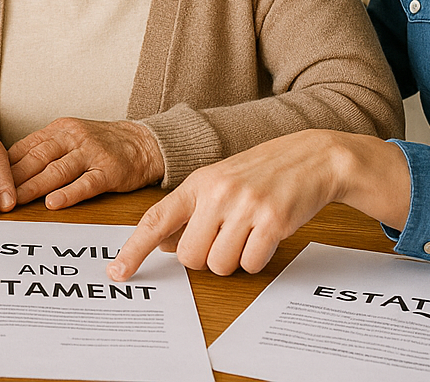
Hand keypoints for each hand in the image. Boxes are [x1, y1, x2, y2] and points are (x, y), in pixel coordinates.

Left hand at [9, 118, 163, 209]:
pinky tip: (52, 203)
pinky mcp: (109, 171)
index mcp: (58, 130)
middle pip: (36, 158)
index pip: (24, 147)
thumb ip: (43, 151)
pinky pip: (85, 183)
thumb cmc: (101, 144)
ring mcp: (91, 154)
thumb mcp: (69, 138)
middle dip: (11, 178)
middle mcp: (72, 138)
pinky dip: (68, 194)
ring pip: (56, 170)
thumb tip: (5, 170)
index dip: (2, 165)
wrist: (143, 142)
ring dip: (33, 187)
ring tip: (14, 201)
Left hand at [108, 130, 409, 279]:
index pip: (157, 219)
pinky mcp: (273, 221)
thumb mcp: (219, 182)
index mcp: (198, 182)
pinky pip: (250, 265)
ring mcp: (246, 206)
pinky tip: (265, 236)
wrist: (312, 157)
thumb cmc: (261, 172)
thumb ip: (189, 211)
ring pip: (219, 265)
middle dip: (204, 258)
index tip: (117, 272)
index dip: (134, 249)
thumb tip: (163, 244)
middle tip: (223, 238)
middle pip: (190, 256)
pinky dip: (256, 259)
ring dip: (232, 260)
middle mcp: (218, 193)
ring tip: (247, 234)